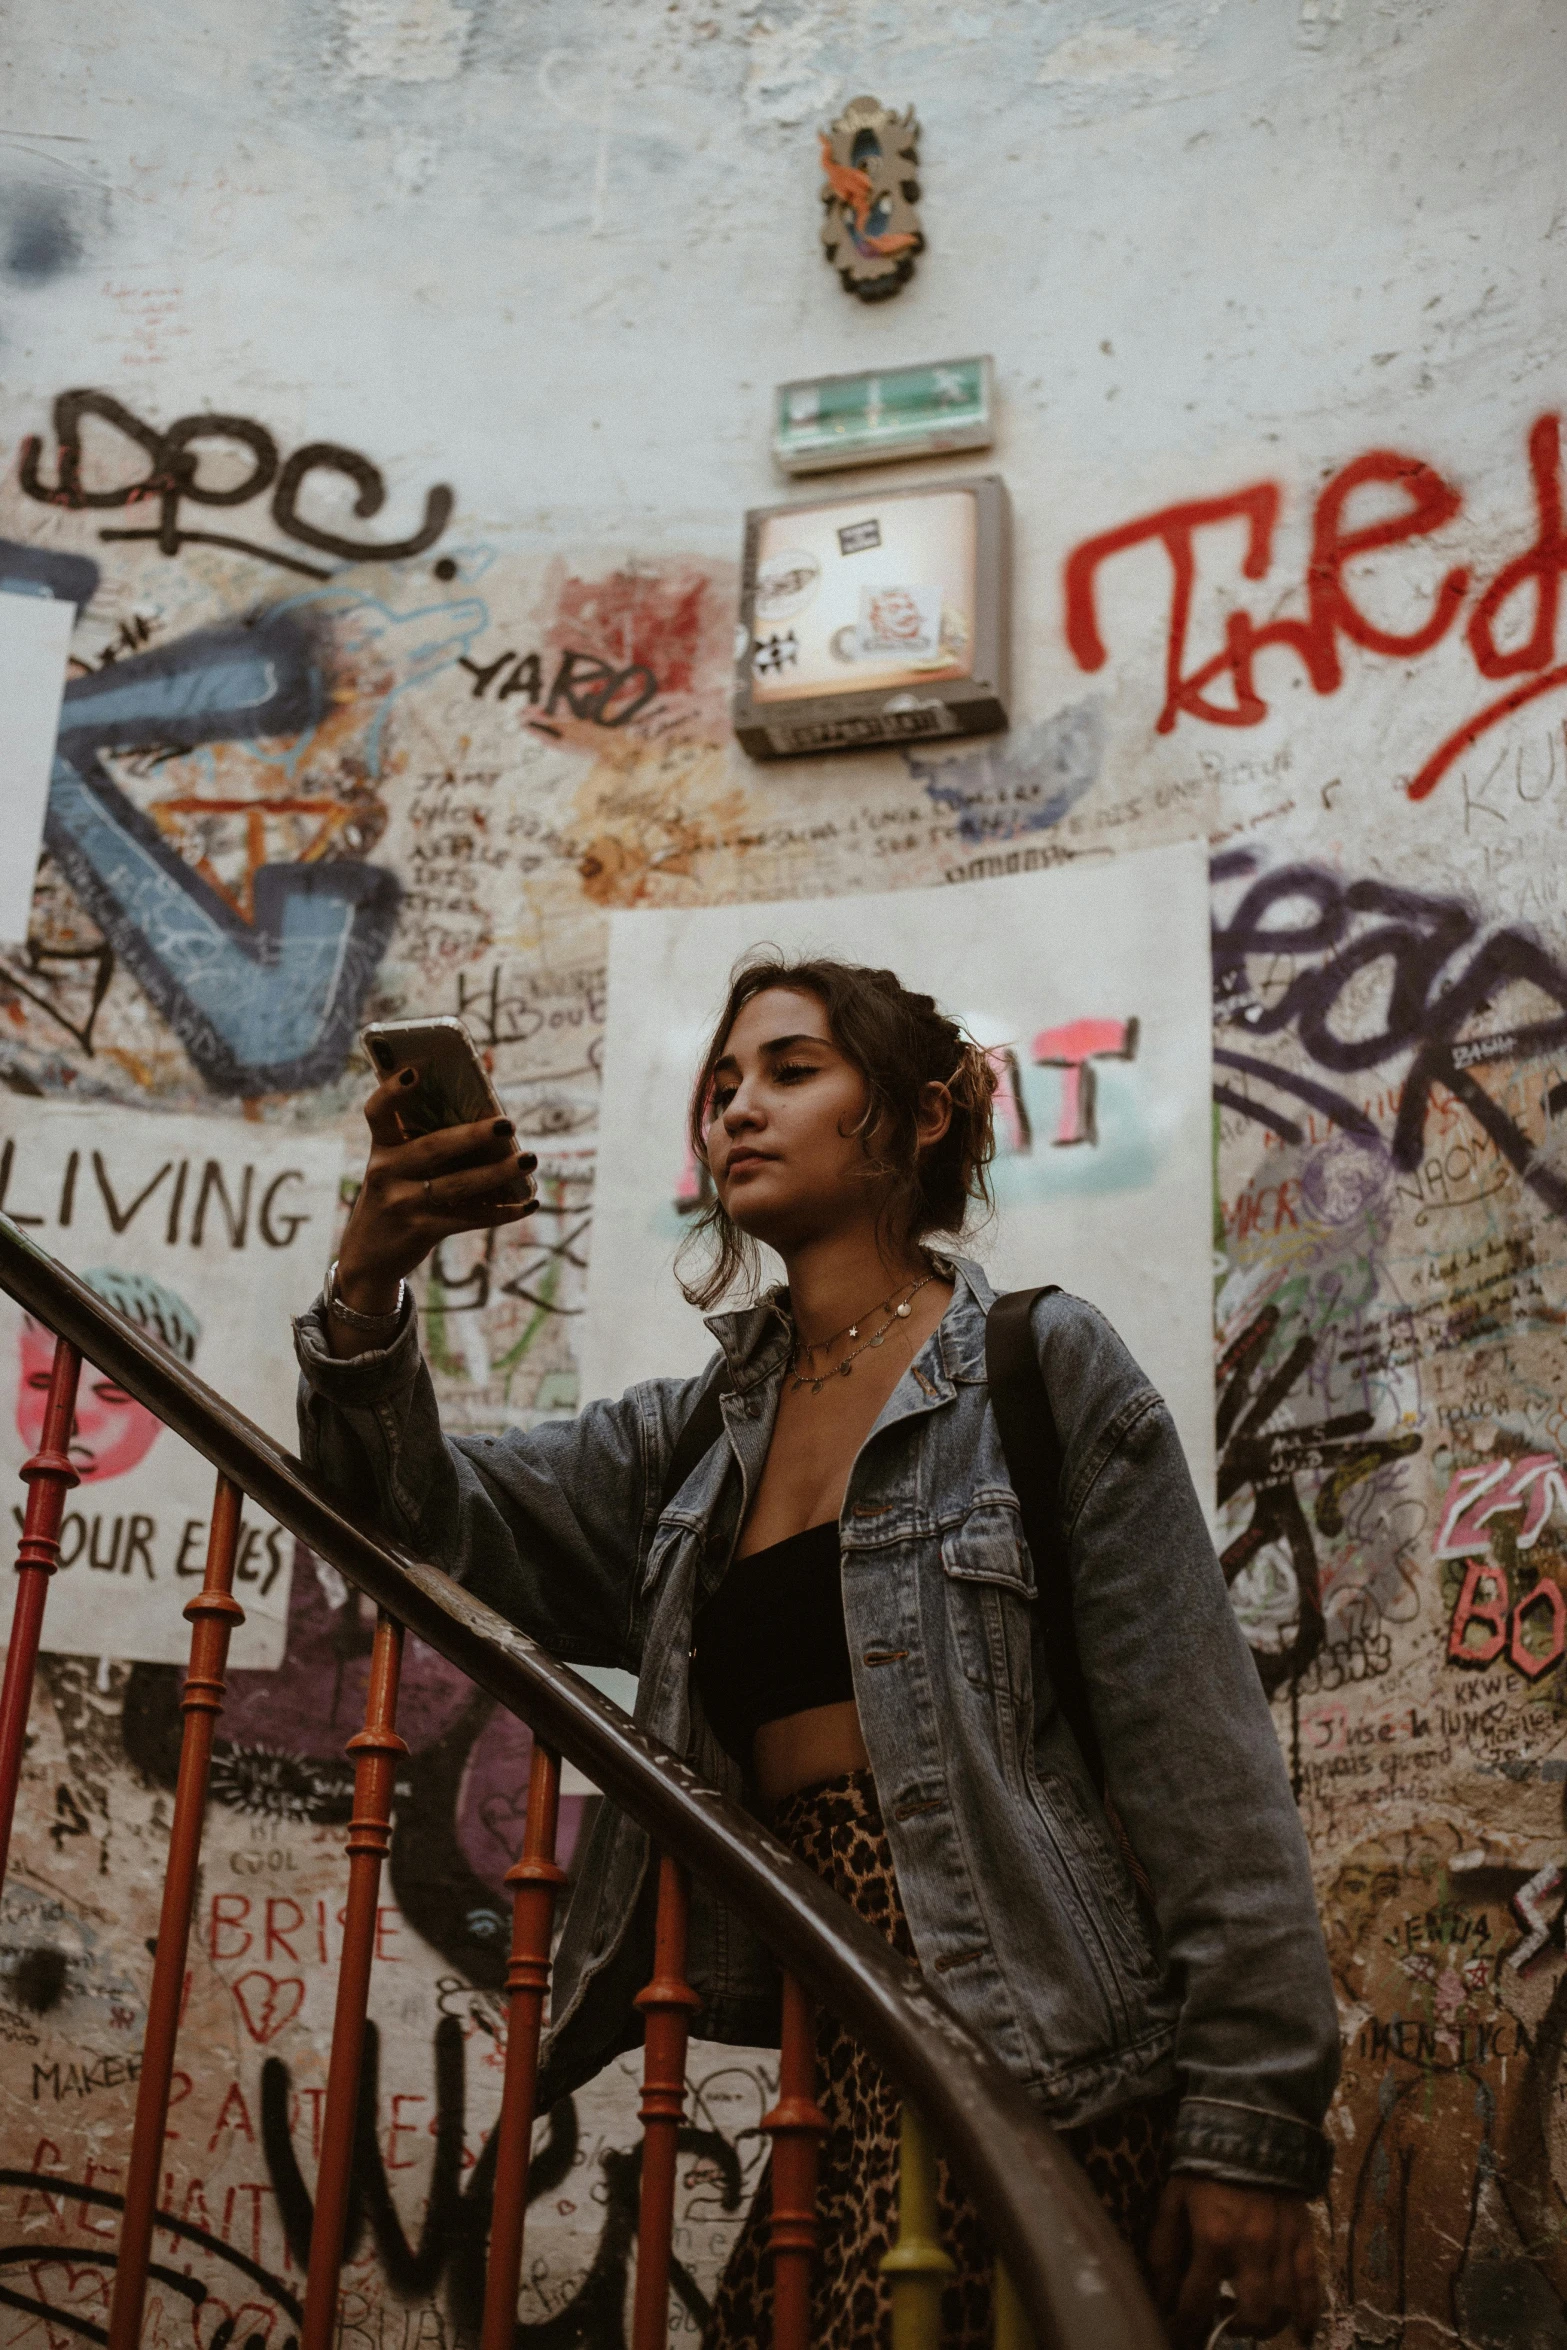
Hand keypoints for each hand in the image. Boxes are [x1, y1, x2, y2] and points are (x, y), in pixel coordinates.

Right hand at [330, 1067, 536, 1347]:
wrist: (367, 1257)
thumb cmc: (395, 1196)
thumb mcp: (397, 1168)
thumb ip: (427, 1142)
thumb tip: (487, 1117)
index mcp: (381, 1148)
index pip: (377, 1113)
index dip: (392, 1091)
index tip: (414, 1072)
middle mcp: (387, 1173)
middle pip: (433, 1148)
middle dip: (473, 1135)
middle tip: (508, 1124)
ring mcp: (403, 1204)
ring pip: (458, 1185)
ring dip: (498, 1173)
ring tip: (529, 1160)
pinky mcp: (421, 1230)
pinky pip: (469, 1218)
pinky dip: (502, 1211)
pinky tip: (528, 1203)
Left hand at [1149, 2176, 1319, 2346]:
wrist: (1249, 2128)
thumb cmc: (1203, 2165)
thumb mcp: (1173, 2199)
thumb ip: (1165, 2247)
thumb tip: (1160, 2292)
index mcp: (1213, 2238)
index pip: (1197, 2301)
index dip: (1184, 2326)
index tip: (1178, 2336)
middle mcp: (1252, 2250)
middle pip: (1250, 2315)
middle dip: (1233, 2327)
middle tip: (1221, 2319)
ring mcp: (1282, 2246)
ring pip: (1283, 2307)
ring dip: (1265, 2324)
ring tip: (1248, 2317)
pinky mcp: (1303, 2239)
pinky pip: (1312, 2286)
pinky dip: (1308, 2316)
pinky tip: (1301, 2334)